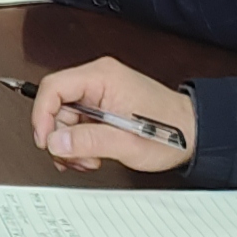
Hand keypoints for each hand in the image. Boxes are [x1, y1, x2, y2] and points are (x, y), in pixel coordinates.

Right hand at [23, 56, 194, 174]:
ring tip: (88, 159)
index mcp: (102, 76)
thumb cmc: (171, 131)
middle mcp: (98, 79)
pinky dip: (78, 142)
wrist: (194, 132)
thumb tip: (55, 142)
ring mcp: (99, 92)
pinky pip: (76, 122)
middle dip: (60, 136)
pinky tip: (91, 154)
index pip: (53, 87)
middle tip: (73, 157)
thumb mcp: (126, 142)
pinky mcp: (101, 105)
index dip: (42, 116)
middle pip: (55, 105)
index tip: (45, 141)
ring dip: (70, 143)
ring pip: (63, 117)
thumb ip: (88, 142)